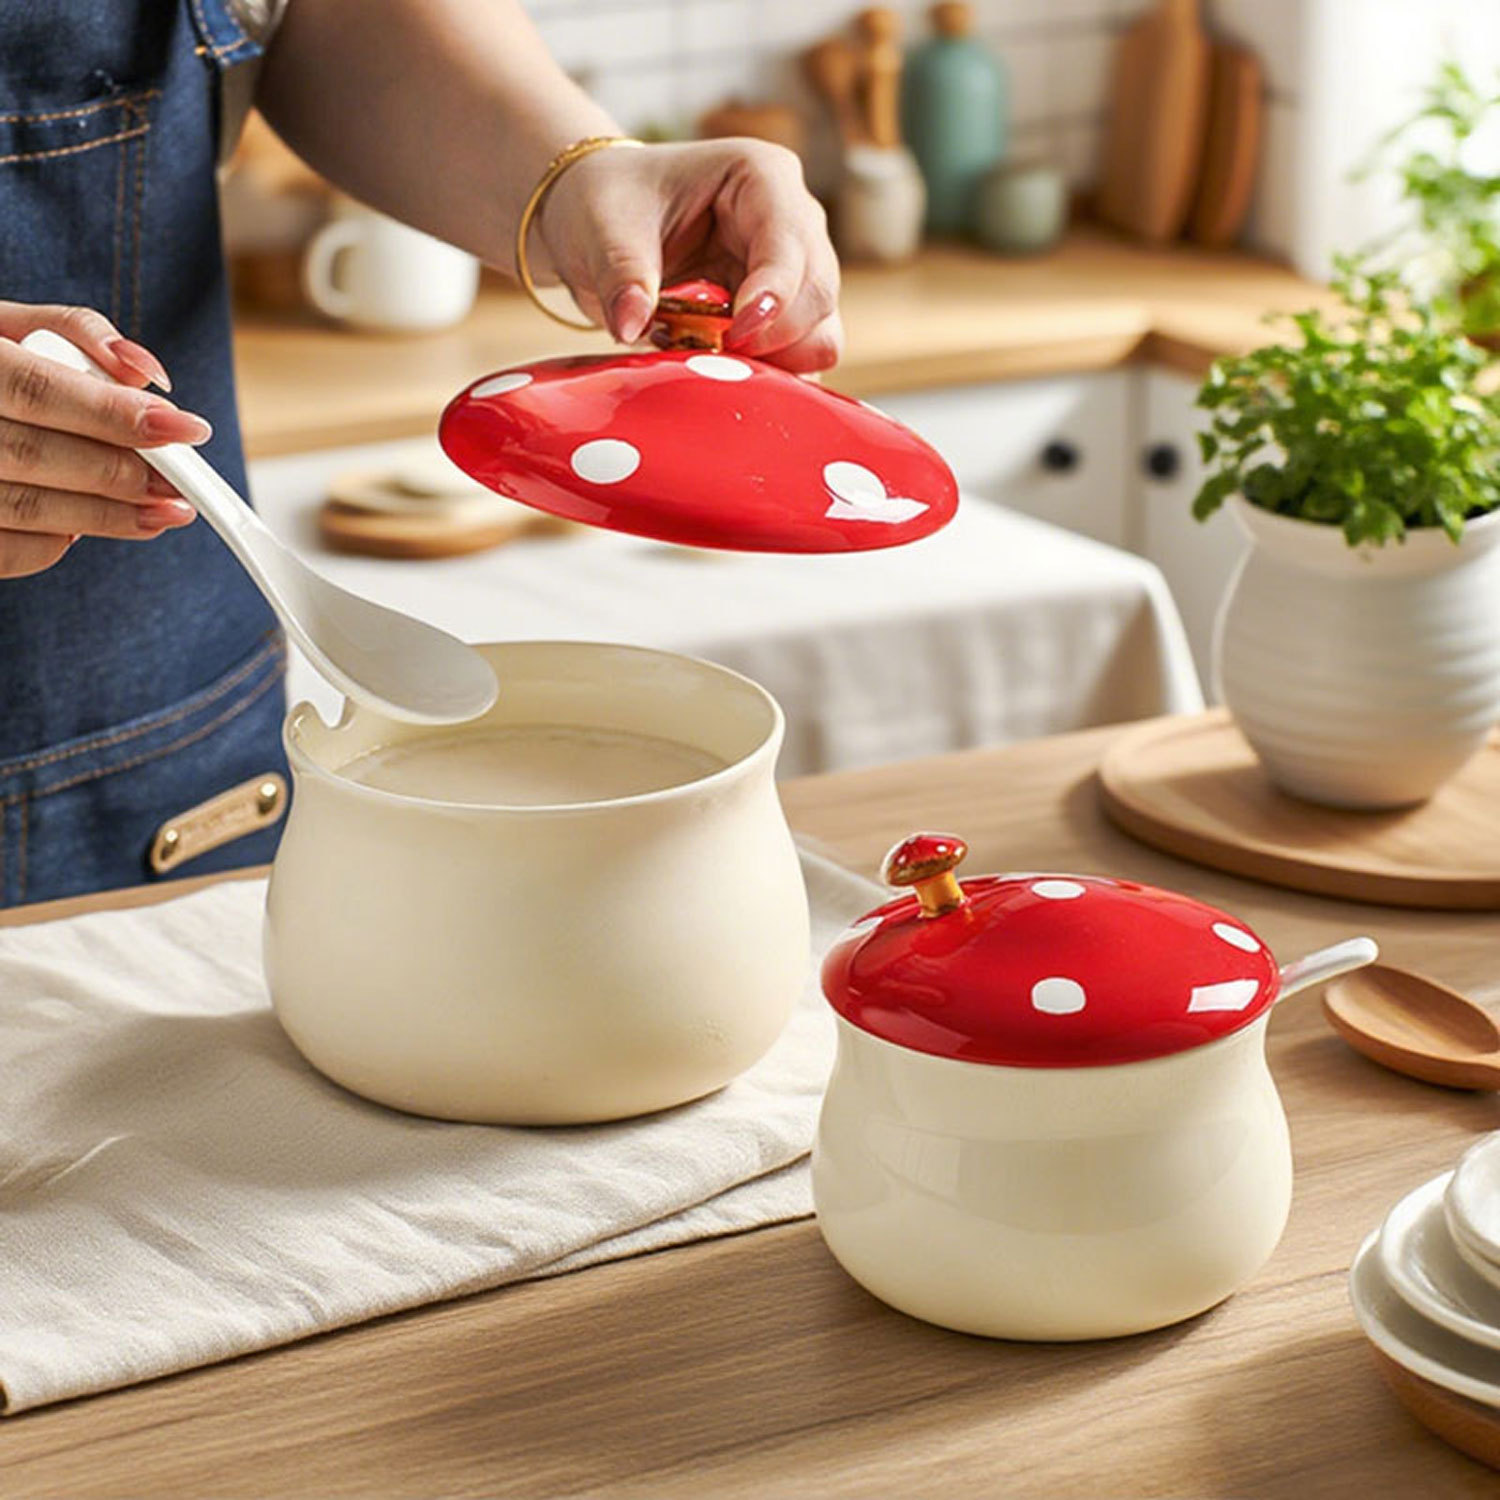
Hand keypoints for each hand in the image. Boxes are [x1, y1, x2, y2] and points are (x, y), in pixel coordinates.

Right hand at [0, 302, 210, 578]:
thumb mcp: (6, 323)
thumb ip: (75, 332)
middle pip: (37, 455)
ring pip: (27, 509)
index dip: (115, 415)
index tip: (186, 429)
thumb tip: (146, 374)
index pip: (38, 390)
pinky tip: (86, 525)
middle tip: (182, 485)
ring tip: (164, 513)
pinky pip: (5, 550)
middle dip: (122, 474)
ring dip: (107, 517)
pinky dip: (55, 543)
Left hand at [536, 139, 842, 373]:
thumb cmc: (608, 203)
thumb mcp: (603, 228)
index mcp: (761, 177)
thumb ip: (621, 273)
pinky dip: (771, 376)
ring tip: (717, 363)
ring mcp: (794, 271)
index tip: (735, 335)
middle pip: (818, 293)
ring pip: (819, 333)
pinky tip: (727, 374)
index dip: (773, 295)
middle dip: (775, 336)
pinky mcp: (783, 314)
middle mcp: (793, 221)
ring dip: (775, 361)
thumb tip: (630, 325)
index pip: (790, 242)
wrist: (603, 223)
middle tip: (716, 356)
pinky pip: (799, 358)